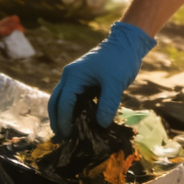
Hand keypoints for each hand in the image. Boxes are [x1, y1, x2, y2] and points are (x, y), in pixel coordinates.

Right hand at [48, 21, 155, 137]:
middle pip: (56, 102)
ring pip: (63, 101)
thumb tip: (101, 125)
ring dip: (64, 116)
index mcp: (73, 76)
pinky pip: (74, 99)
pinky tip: (80, 123)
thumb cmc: (120, 60)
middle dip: (57, 120)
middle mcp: (70, 77)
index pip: (63, 103)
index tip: (68, 137)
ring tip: (69, 135)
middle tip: (62, 139)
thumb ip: (108, 104)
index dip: (64, 121)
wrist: (127, 44)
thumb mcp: (115, 83)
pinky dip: (74, 111)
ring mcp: (76, 78)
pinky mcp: (84, 82)